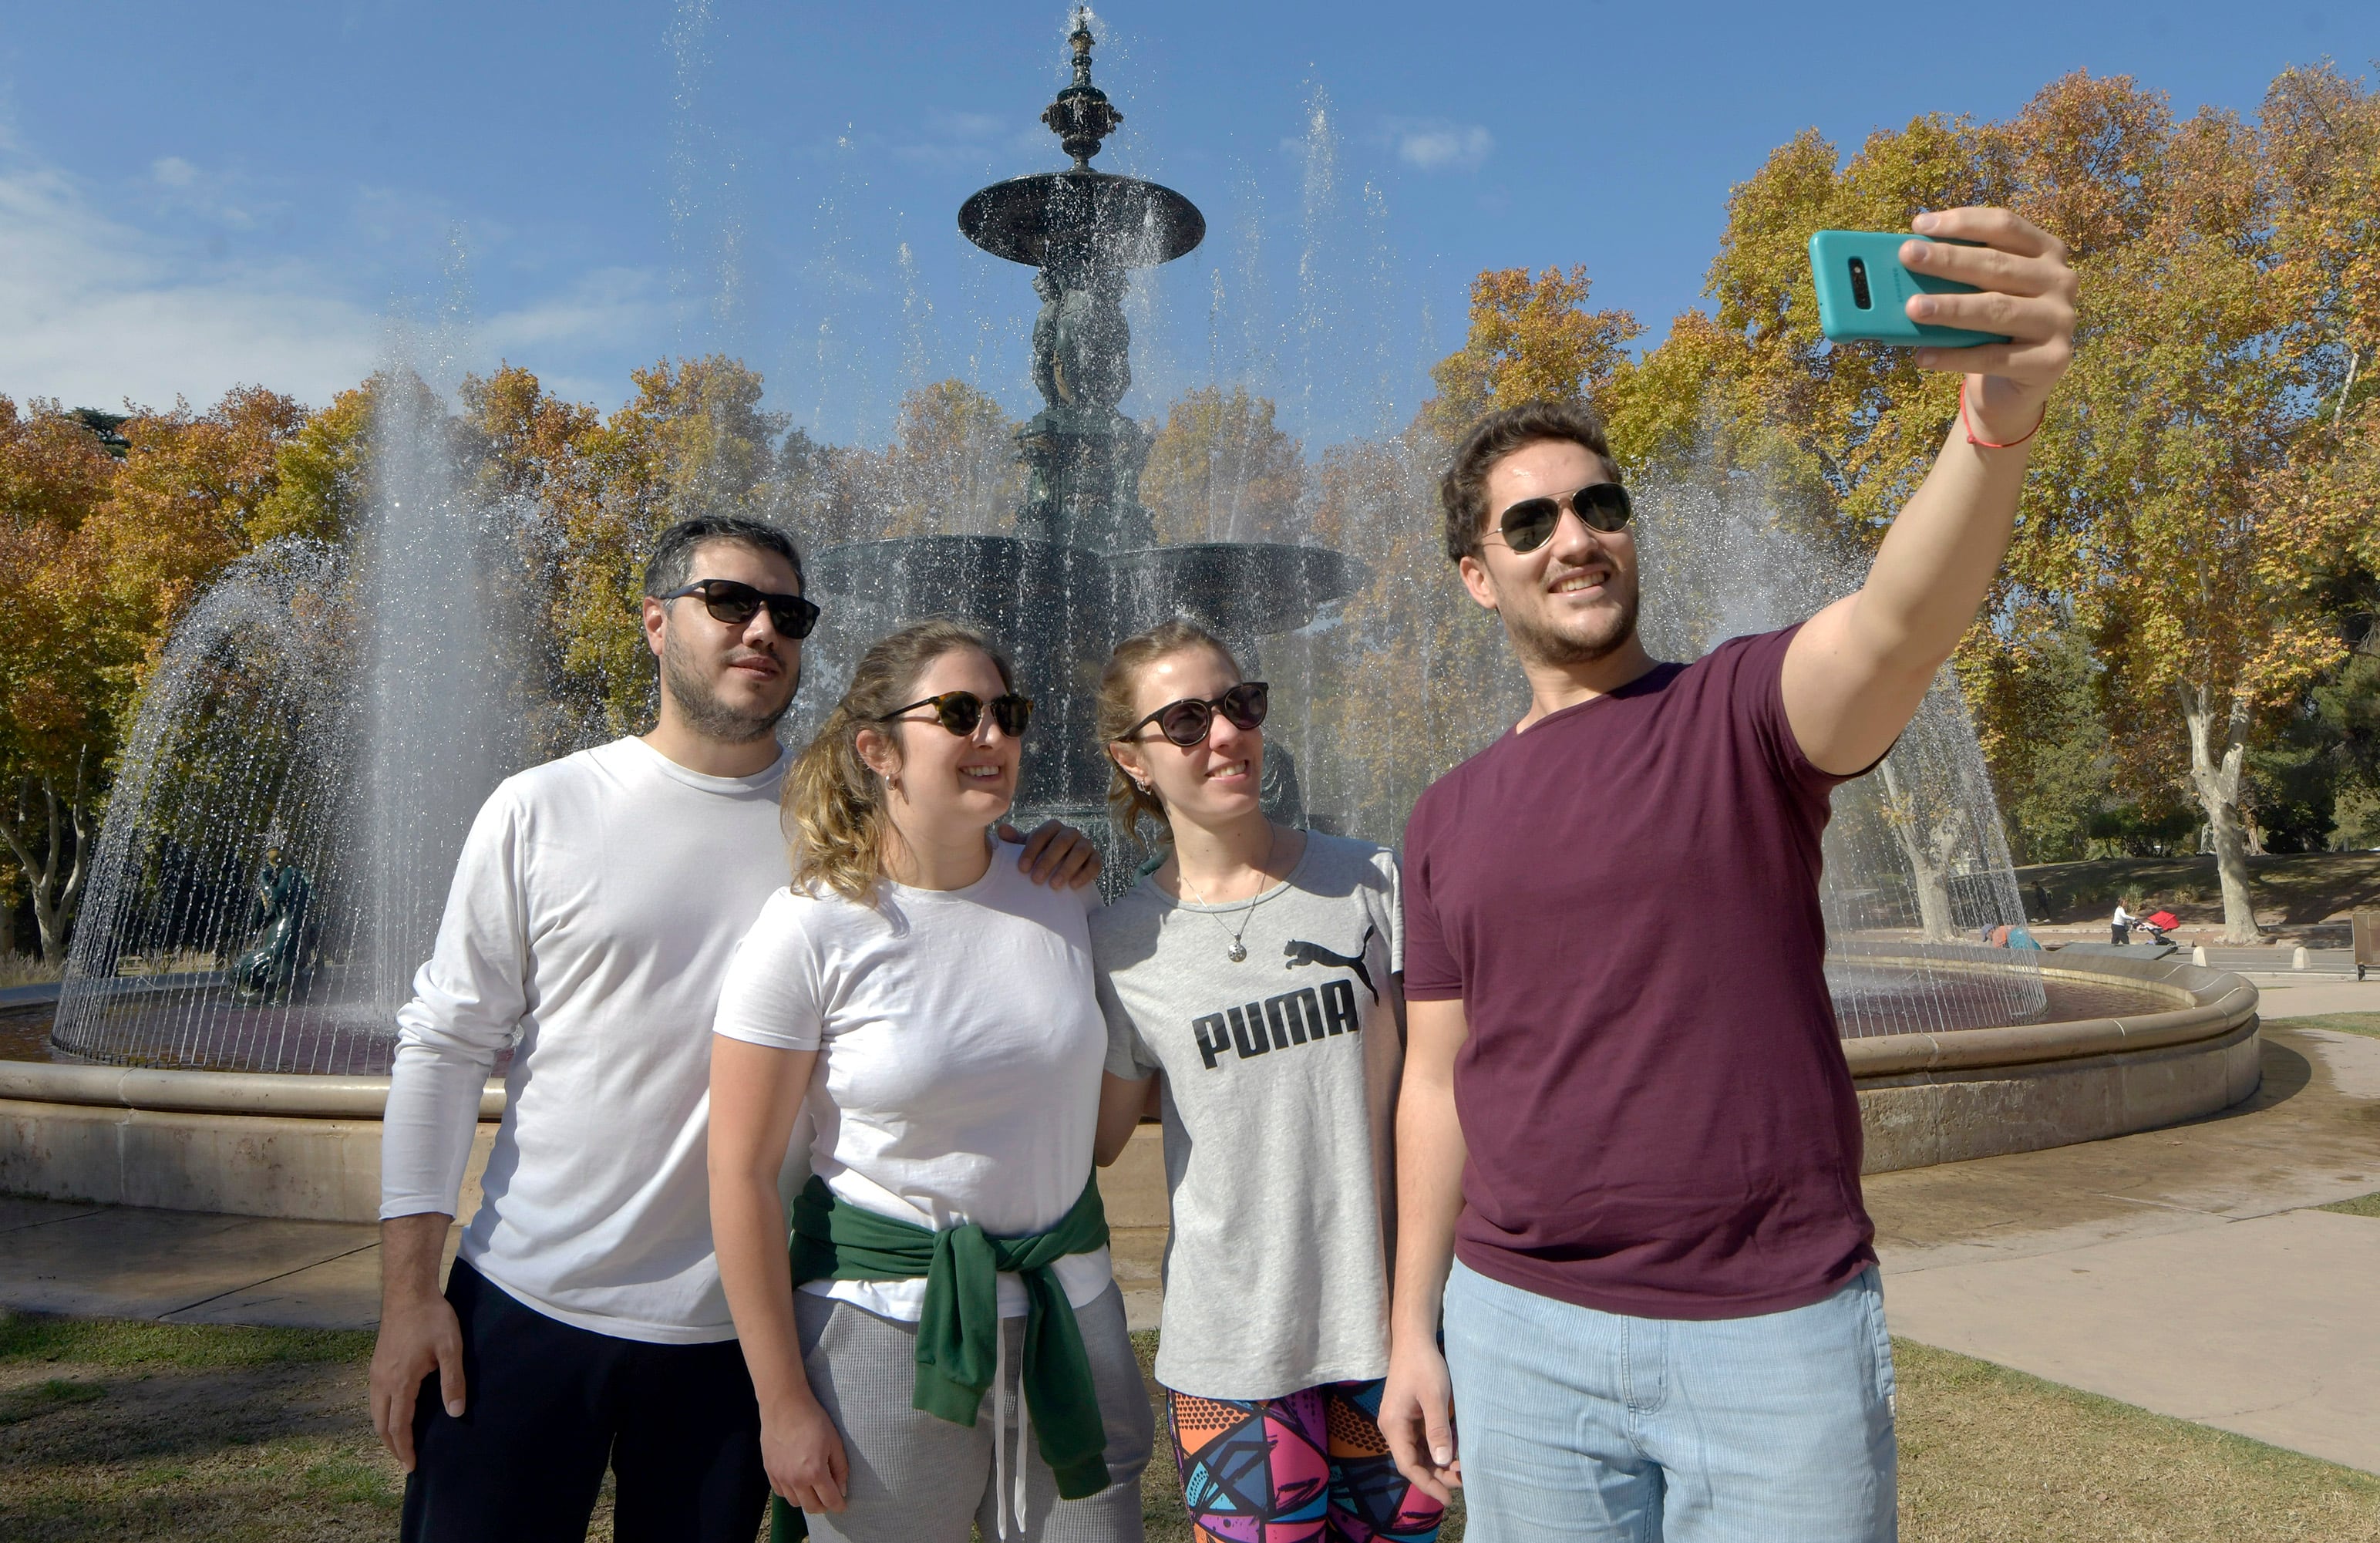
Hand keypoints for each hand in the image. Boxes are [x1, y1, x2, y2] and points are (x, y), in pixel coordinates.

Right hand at [369, 1289, 465, 1471]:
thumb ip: (453, 1381)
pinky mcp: (376, 1364)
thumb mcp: (450, 1348)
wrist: (408, 1292)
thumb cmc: (432, 1318)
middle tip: (406, 1461)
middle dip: (393, 1445)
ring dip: (386, 1431)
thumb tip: (455, 1413)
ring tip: (400, 1443)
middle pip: (382, 1424)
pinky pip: (375, 1399)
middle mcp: (382, 1381)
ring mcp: (376, 1372)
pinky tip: (394, 1414)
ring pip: (375, 1412)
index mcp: (400, 1382)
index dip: (404, 1449)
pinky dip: (383, 1415)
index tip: (411, 1466)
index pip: (399, 1426)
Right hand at [762, 1394, 850, 1513]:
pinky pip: (781, 1493)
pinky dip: (791, 1492)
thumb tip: (842, 1489)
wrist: (785, 1405)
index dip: (839, 1506)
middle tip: (829, 1497)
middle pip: (812, 1507)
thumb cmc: (814, 1420)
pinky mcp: (769, 1471)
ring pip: (795, 1503)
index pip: (829, 1500)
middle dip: (824, 1506)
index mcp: (815, 1472)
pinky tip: (797, 1482)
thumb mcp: (835, 1442)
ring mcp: (780, 1476)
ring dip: (807, 1500)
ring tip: (813, 1489)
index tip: (842, 1505)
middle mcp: (796, 1479)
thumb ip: (840, 1468)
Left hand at [1000, 819, 1103, 888]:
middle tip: (1036, 880)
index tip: (1022, 869)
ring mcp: (1086, 845)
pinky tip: (1073, 886)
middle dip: (1048, 861)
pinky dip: (1085, 875)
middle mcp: (1071, 833)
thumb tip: (1001, 829)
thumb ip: (1015, 841)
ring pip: (1079, 853)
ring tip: (1054, 885)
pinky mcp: (1096, 859)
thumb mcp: (1027, 849)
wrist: (1062, 869)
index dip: (1031, 850)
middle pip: (1061, 842)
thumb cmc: (1041, 857)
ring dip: (1066, 869)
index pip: (1042, 834)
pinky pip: (1094, 864)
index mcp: (1053, 827)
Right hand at [1379, 1335, 1461, 1505]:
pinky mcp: (1408, 1417)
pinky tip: (1455, 1449)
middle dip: (1437, 1474)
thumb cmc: (1424, 1365)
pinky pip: (1421, 1441)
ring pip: (1418, 1453)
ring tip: (1462, 1468)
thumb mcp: (1434, 1397)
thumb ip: (1438, 1430)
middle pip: (1413, 1461)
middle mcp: (1392, 1427)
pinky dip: (1437, 1448)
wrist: (1414, 1340)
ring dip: (1438, 1463)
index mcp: (1393, 1425)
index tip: (1448, 1497)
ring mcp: (1400, 1422)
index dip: (1427, 1484)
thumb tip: (1443, 1462)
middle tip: (1463, 1480)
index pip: (1408, 1465)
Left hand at [1900, 207, 2077, 441]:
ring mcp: (2059, 320)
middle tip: (1907, 256)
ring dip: (1951, 308)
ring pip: (1997, 309)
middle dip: (1948, 260)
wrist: (2014, 385)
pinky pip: (1994, 358)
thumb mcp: (1980, 293)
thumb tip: (1908, 265)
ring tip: (1912, 308)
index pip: (2004, 226)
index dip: (1962, 223)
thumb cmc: (1991, 328)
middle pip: (1997, 265)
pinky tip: (1923, 356)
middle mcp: (2060, 280)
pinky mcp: (2051, 360)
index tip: (1920, 224)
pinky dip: (1955, 357)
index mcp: (2045, 251)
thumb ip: (1958, 277)